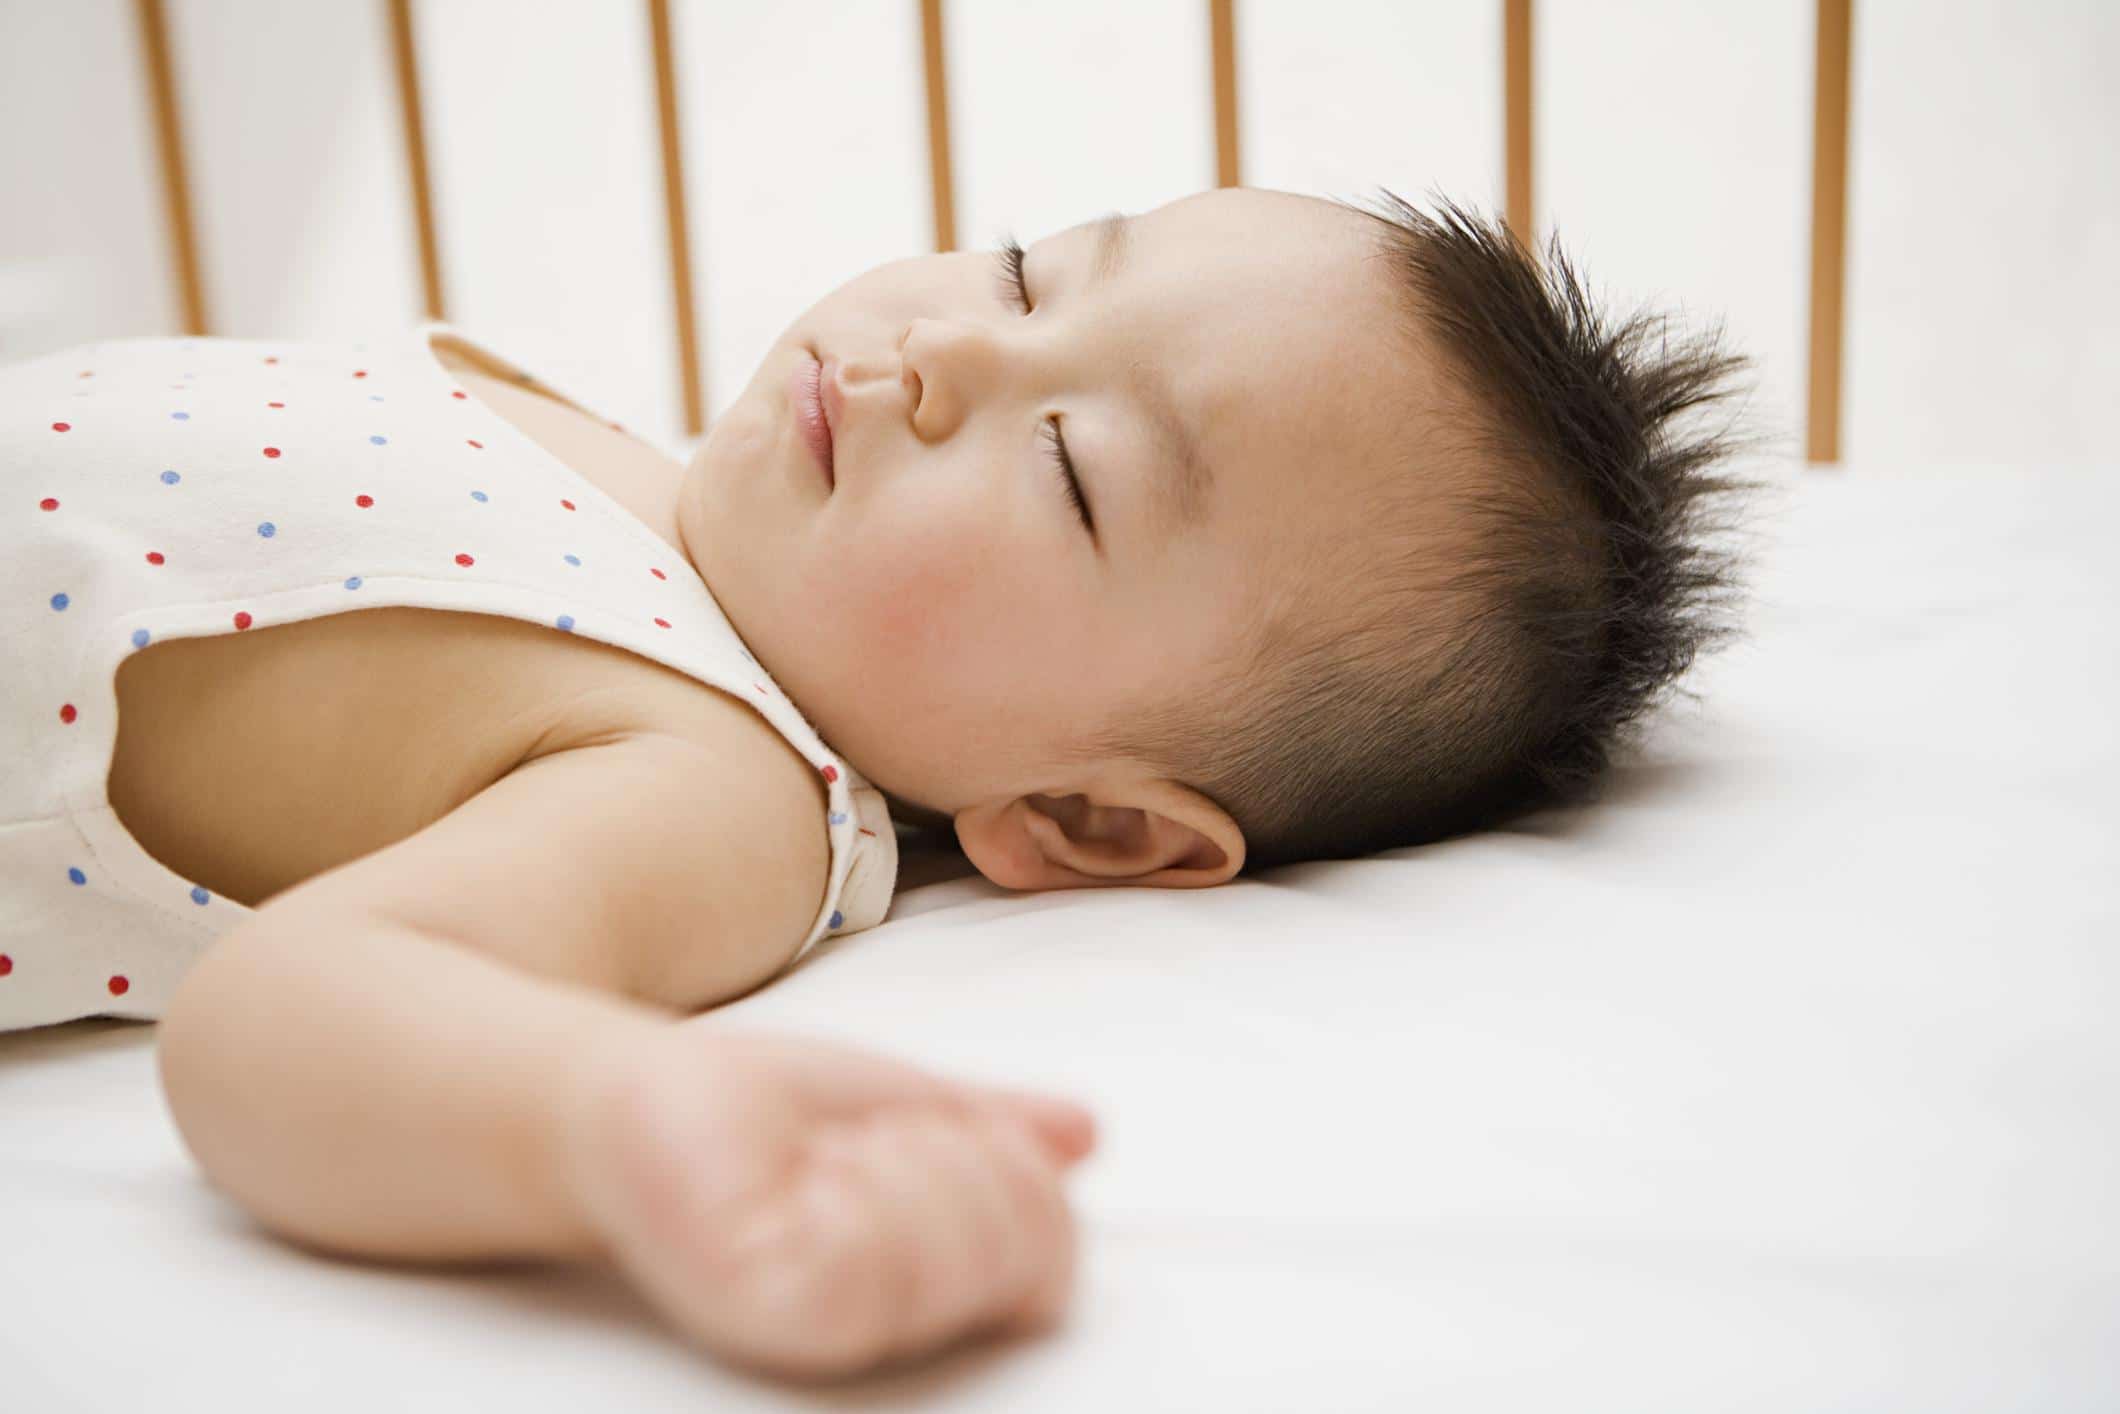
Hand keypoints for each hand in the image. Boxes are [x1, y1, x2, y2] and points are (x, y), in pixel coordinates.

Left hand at [556, 1019, 1096, 1382]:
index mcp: (933, 1290)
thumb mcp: (904, 1100)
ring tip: (830, 1160)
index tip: (934, 1132)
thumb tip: (1085, 1133)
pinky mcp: (773, 1314)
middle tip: (873, 1142)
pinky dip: (853, 1175)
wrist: (638, 1093)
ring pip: (959, 1240)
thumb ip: (997, 1126)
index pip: (1053, 1259)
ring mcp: (835, 1331)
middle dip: (961, 1151)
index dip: (1014, 1170)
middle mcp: (892, 1332)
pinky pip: (877, 1245)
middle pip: (1023, 1247)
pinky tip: (802, 1176)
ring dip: (903, 1154)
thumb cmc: (759, 1110)